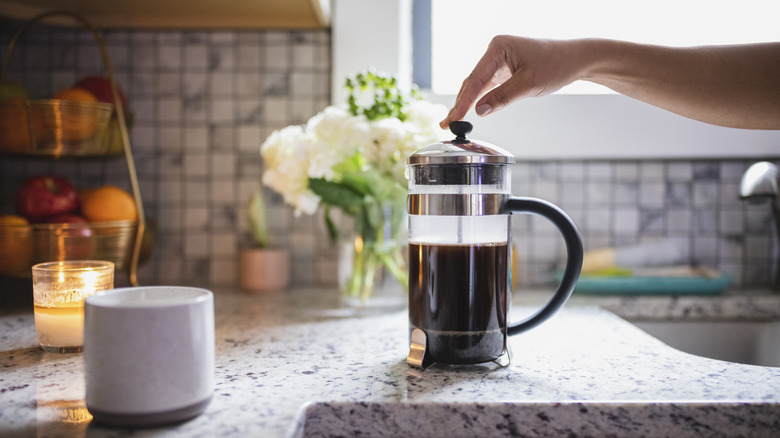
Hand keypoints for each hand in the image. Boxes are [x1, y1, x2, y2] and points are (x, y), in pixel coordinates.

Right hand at [440, 36, 583, 127]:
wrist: (575, 59)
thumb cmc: (556, 65)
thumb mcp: (529, 84)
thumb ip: (502, 98)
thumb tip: (479, 111)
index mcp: (498, 47)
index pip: (475, 78)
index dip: (463, 101)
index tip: (453, 118)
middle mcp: (495, 50)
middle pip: (472, 81)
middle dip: (460, 104)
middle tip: (446, 124)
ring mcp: (499, 59)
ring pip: (477, 84)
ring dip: (466, 102)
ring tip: (452, 121)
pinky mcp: (504, 68)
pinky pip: (487, 85)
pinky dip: (478, 99)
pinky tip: (468, 111)